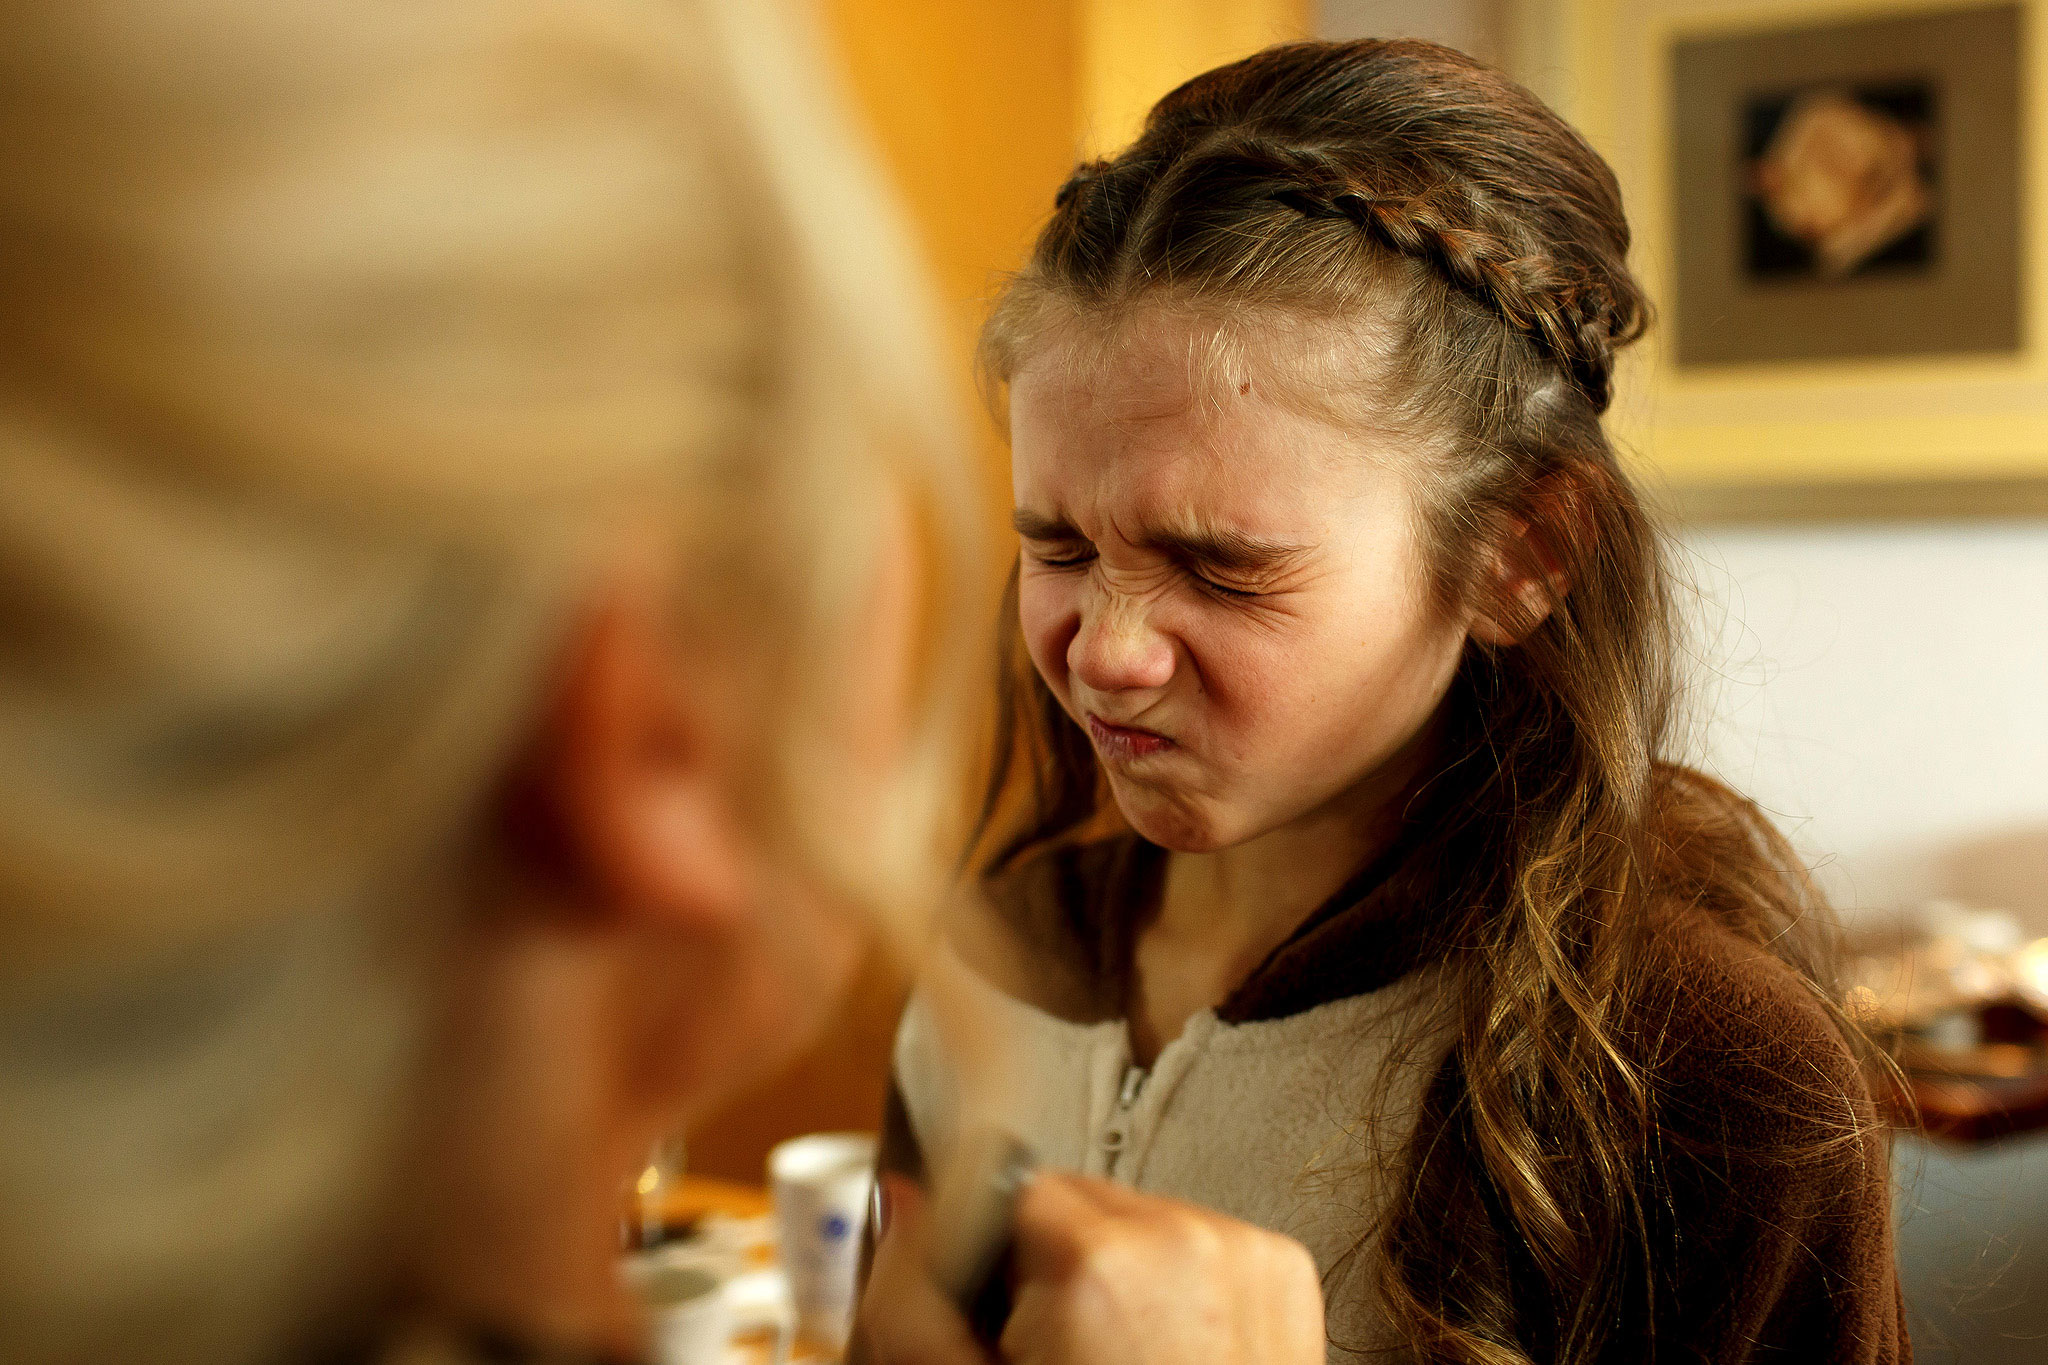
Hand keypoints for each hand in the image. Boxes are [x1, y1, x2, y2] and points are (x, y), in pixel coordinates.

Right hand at [854, 1172, 1324, 1364]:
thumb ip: (914, 1300)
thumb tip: (906, 1201)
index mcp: (1094, 1264)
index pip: (1008, 1188)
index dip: (992, 1259)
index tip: (1003, 1313)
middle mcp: (1177, 1238)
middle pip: (1076, 1197)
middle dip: (1053, 1260)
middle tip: (1060, 1348)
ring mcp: (1239, 1249)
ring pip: (1139, 1216)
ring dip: (1118, 1268)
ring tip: (1120, 1356)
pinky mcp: (1281, 1266)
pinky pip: (1200, 1239)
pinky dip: (1180, 1283)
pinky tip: (1169, 1348)